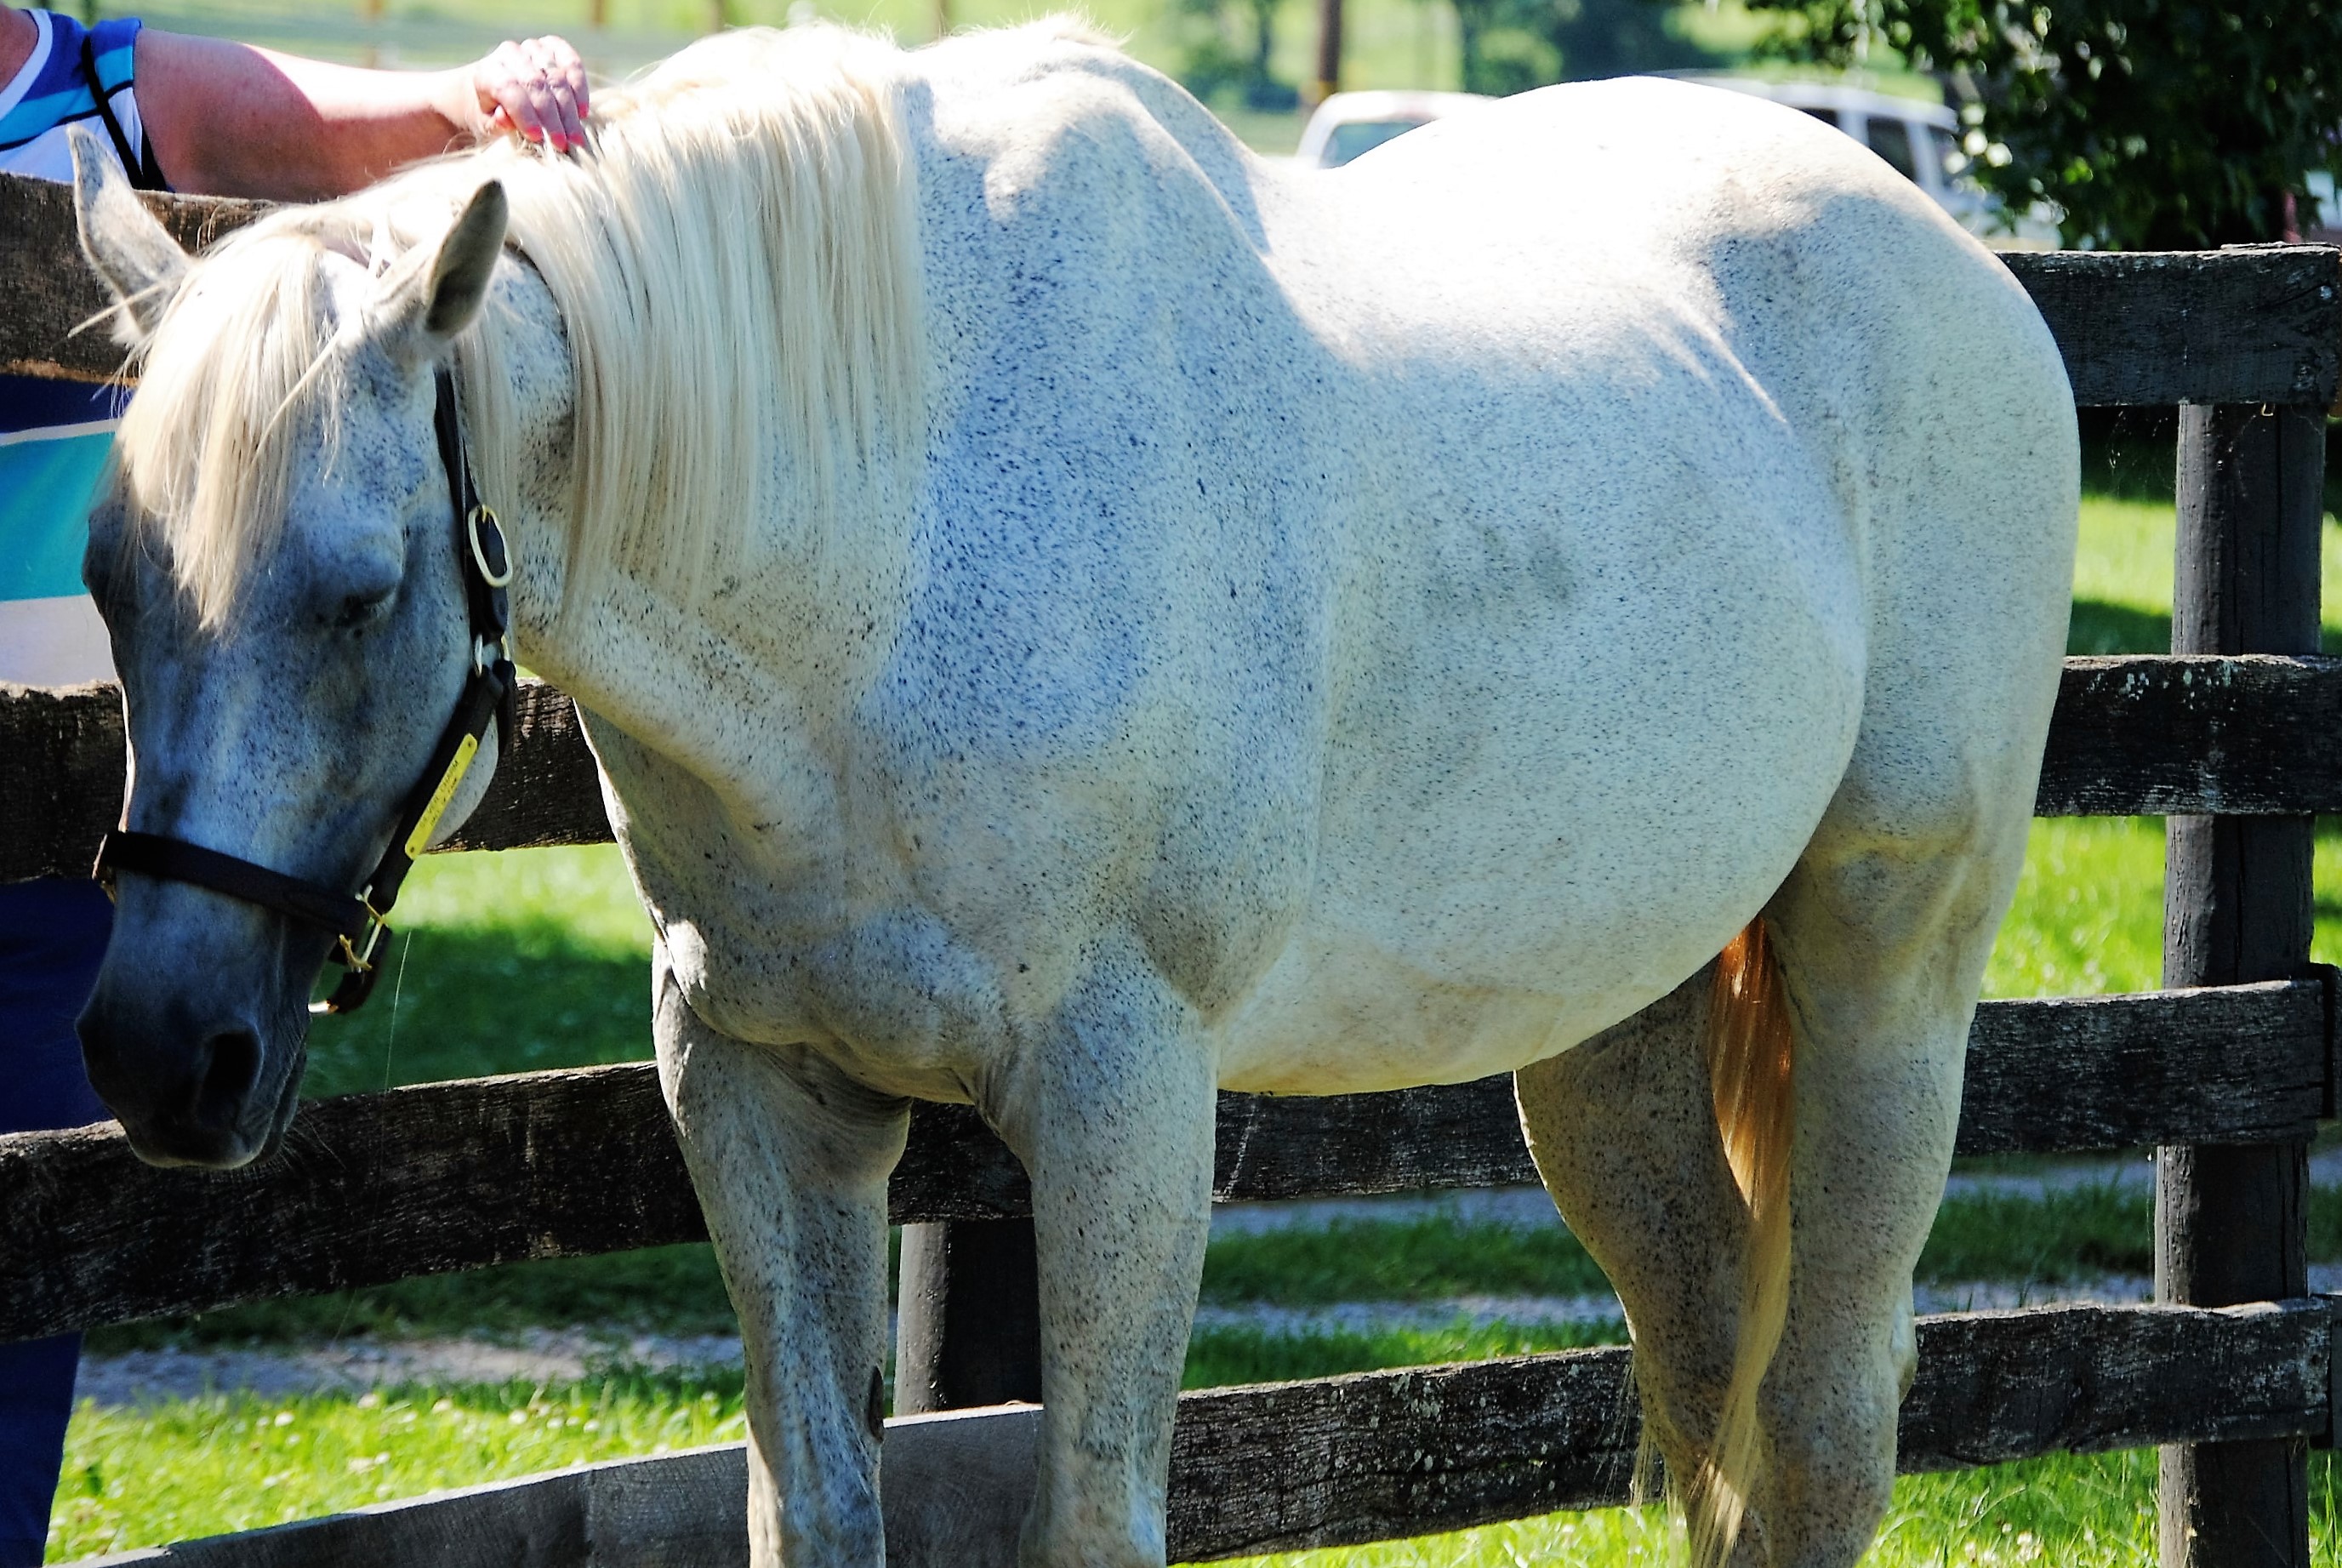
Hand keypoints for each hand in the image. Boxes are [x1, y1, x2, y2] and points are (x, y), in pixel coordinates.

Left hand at [471, 36, 589, 152]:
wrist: (499, 90)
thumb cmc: (493, 114)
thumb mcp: (487, 125)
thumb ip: (495, 123)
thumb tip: (505, 118)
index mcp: (487, 72)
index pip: (508, 88)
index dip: (524, 113)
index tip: (538, 137)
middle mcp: (509, 53)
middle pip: (536, 83)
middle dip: (552, 117)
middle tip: (563, 144)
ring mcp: (533, 48)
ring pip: (557, 76)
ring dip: (569, 110)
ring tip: (575, 137)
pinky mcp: (554, 47)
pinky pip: (571, 62)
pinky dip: (580, 87)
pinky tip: (582, 111)